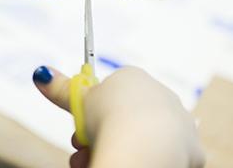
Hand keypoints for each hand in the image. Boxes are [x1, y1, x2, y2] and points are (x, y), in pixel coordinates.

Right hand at [32, 66, 204, 167]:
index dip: (92, 114)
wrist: (144, 146)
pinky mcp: (192, 150)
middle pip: (125, 118)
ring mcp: (180, 122)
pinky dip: (148, 163)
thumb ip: (60, 88)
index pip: (111, 94)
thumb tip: (40, 73)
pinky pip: (165, 157)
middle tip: (83, 148)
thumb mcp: (79, 101)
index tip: (81, 128)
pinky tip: (133, 166)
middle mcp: (161, 94)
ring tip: (98, 162)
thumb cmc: (111, 117)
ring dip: (121, 151)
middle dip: (102, 136)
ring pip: (144, 140)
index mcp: (134, 78)